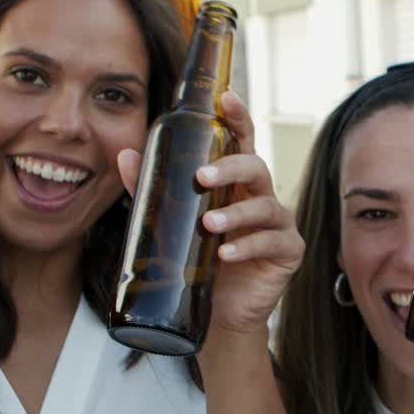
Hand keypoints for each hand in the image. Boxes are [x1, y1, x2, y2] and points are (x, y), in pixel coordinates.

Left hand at [118, 91, 303, 340]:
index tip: (225, 97)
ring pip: (266, 205)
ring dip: (235, 213)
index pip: (241, 142)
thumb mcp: (173, 224)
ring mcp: (278, 224)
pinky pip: (273, 241)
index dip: (237, 117)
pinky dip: (248, 246)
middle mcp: (261, 196)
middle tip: (202, 177)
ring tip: (208, 224)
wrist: (218, 315)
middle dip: (231, 168)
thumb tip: (125, 155)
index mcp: (236, 183)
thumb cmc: (199, 262)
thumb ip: (153, 189)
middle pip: (256, 166)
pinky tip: (226, 254)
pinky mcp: (288, 252)